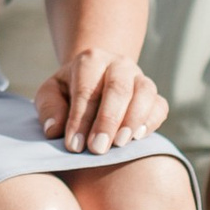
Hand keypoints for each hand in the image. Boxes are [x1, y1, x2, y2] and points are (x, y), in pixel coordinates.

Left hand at [35, 44, 167, 155]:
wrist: (96, 82)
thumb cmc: (69, 92)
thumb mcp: (51, 94)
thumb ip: (49, 108)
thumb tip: (53, 130)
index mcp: (91, 60)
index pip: (87, 89)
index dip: (80, 119)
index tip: (74, 146)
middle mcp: (119, 64)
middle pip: (118, 89)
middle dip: (107, 121)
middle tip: (97, 149)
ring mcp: (140, 78)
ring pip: (144, 93)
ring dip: (132, 120)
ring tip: (119, 144)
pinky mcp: (155, 96)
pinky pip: (160, 106)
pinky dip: (151, 122)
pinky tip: (137, 138)